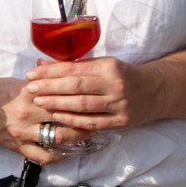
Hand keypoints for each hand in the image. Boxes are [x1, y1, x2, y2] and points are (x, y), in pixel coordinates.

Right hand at [0, 76, 91, 164]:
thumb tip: (60, 75)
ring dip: (76, 137)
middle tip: (98, 115)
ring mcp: (23, 132)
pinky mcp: (18, 146)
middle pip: (63, 116)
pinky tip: (67, 152)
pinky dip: (57, 155)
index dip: (78, 96)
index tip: (93, 95)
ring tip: (89, 133)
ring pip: (57, 137)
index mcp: (27, 92)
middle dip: (83, 116)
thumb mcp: (15, 81)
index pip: (59, 93)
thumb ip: (39, 82)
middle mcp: (27, 113)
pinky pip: (42, 156)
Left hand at [26, 56, 152, 132]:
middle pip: (76, 86)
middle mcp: (114, 85)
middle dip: (50, 87)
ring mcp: (118, 105)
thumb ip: (73, 65)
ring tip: (39, 101)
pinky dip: (73, 120)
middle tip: (30, 89)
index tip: (32, 74)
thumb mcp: (102, 64)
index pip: (74, 68)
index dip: (50, 72)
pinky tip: (57, 116)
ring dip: (57, 104)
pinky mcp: (121, 121)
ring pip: (82, 105)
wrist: (155, 91)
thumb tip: (41, 64)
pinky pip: (92, 122)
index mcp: (108, 66)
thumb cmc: (122, 75)